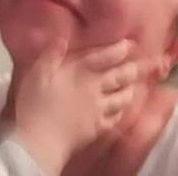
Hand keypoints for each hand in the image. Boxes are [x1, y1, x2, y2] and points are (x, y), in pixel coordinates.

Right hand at [13, 39, 138, 174]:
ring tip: (134, 86)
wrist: (39, 139)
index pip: (105, 57)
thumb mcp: (37, 73)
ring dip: (130, 90)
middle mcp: (95, 88)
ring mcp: (99, 109)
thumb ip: (51, 55)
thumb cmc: (34, 103)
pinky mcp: (98, 127)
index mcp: (80, 72)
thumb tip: (62, 39)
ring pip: (123, 97)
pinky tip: (120, 109)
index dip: (120, 49)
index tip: (129, 44)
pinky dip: (121, 110)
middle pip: (120, 77)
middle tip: (144, 65)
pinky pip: (116, 117)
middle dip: (133, 69)